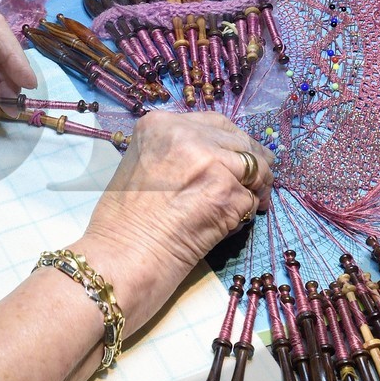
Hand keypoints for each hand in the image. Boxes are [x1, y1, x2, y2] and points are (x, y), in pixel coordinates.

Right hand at [72, 111, 272, 331]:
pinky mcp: (227, 191)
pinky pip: (251, 198)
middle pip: (240, 141)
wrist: (120, 257)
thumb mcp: (142, 165)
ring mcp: (209, 161)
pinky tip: (232, 225)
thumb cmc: (123, 222)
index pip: (216, 124)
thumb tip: (219, 158)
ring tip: (250, 206)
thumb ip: (178, 153)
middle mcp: (186, 135)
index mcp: (161, 125)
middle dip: (253, 163)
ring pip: (255, 167)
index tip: (241, 158)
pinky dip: (247, 212)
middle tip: (258, 183)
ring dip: (256, 187)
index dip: (233, 142)